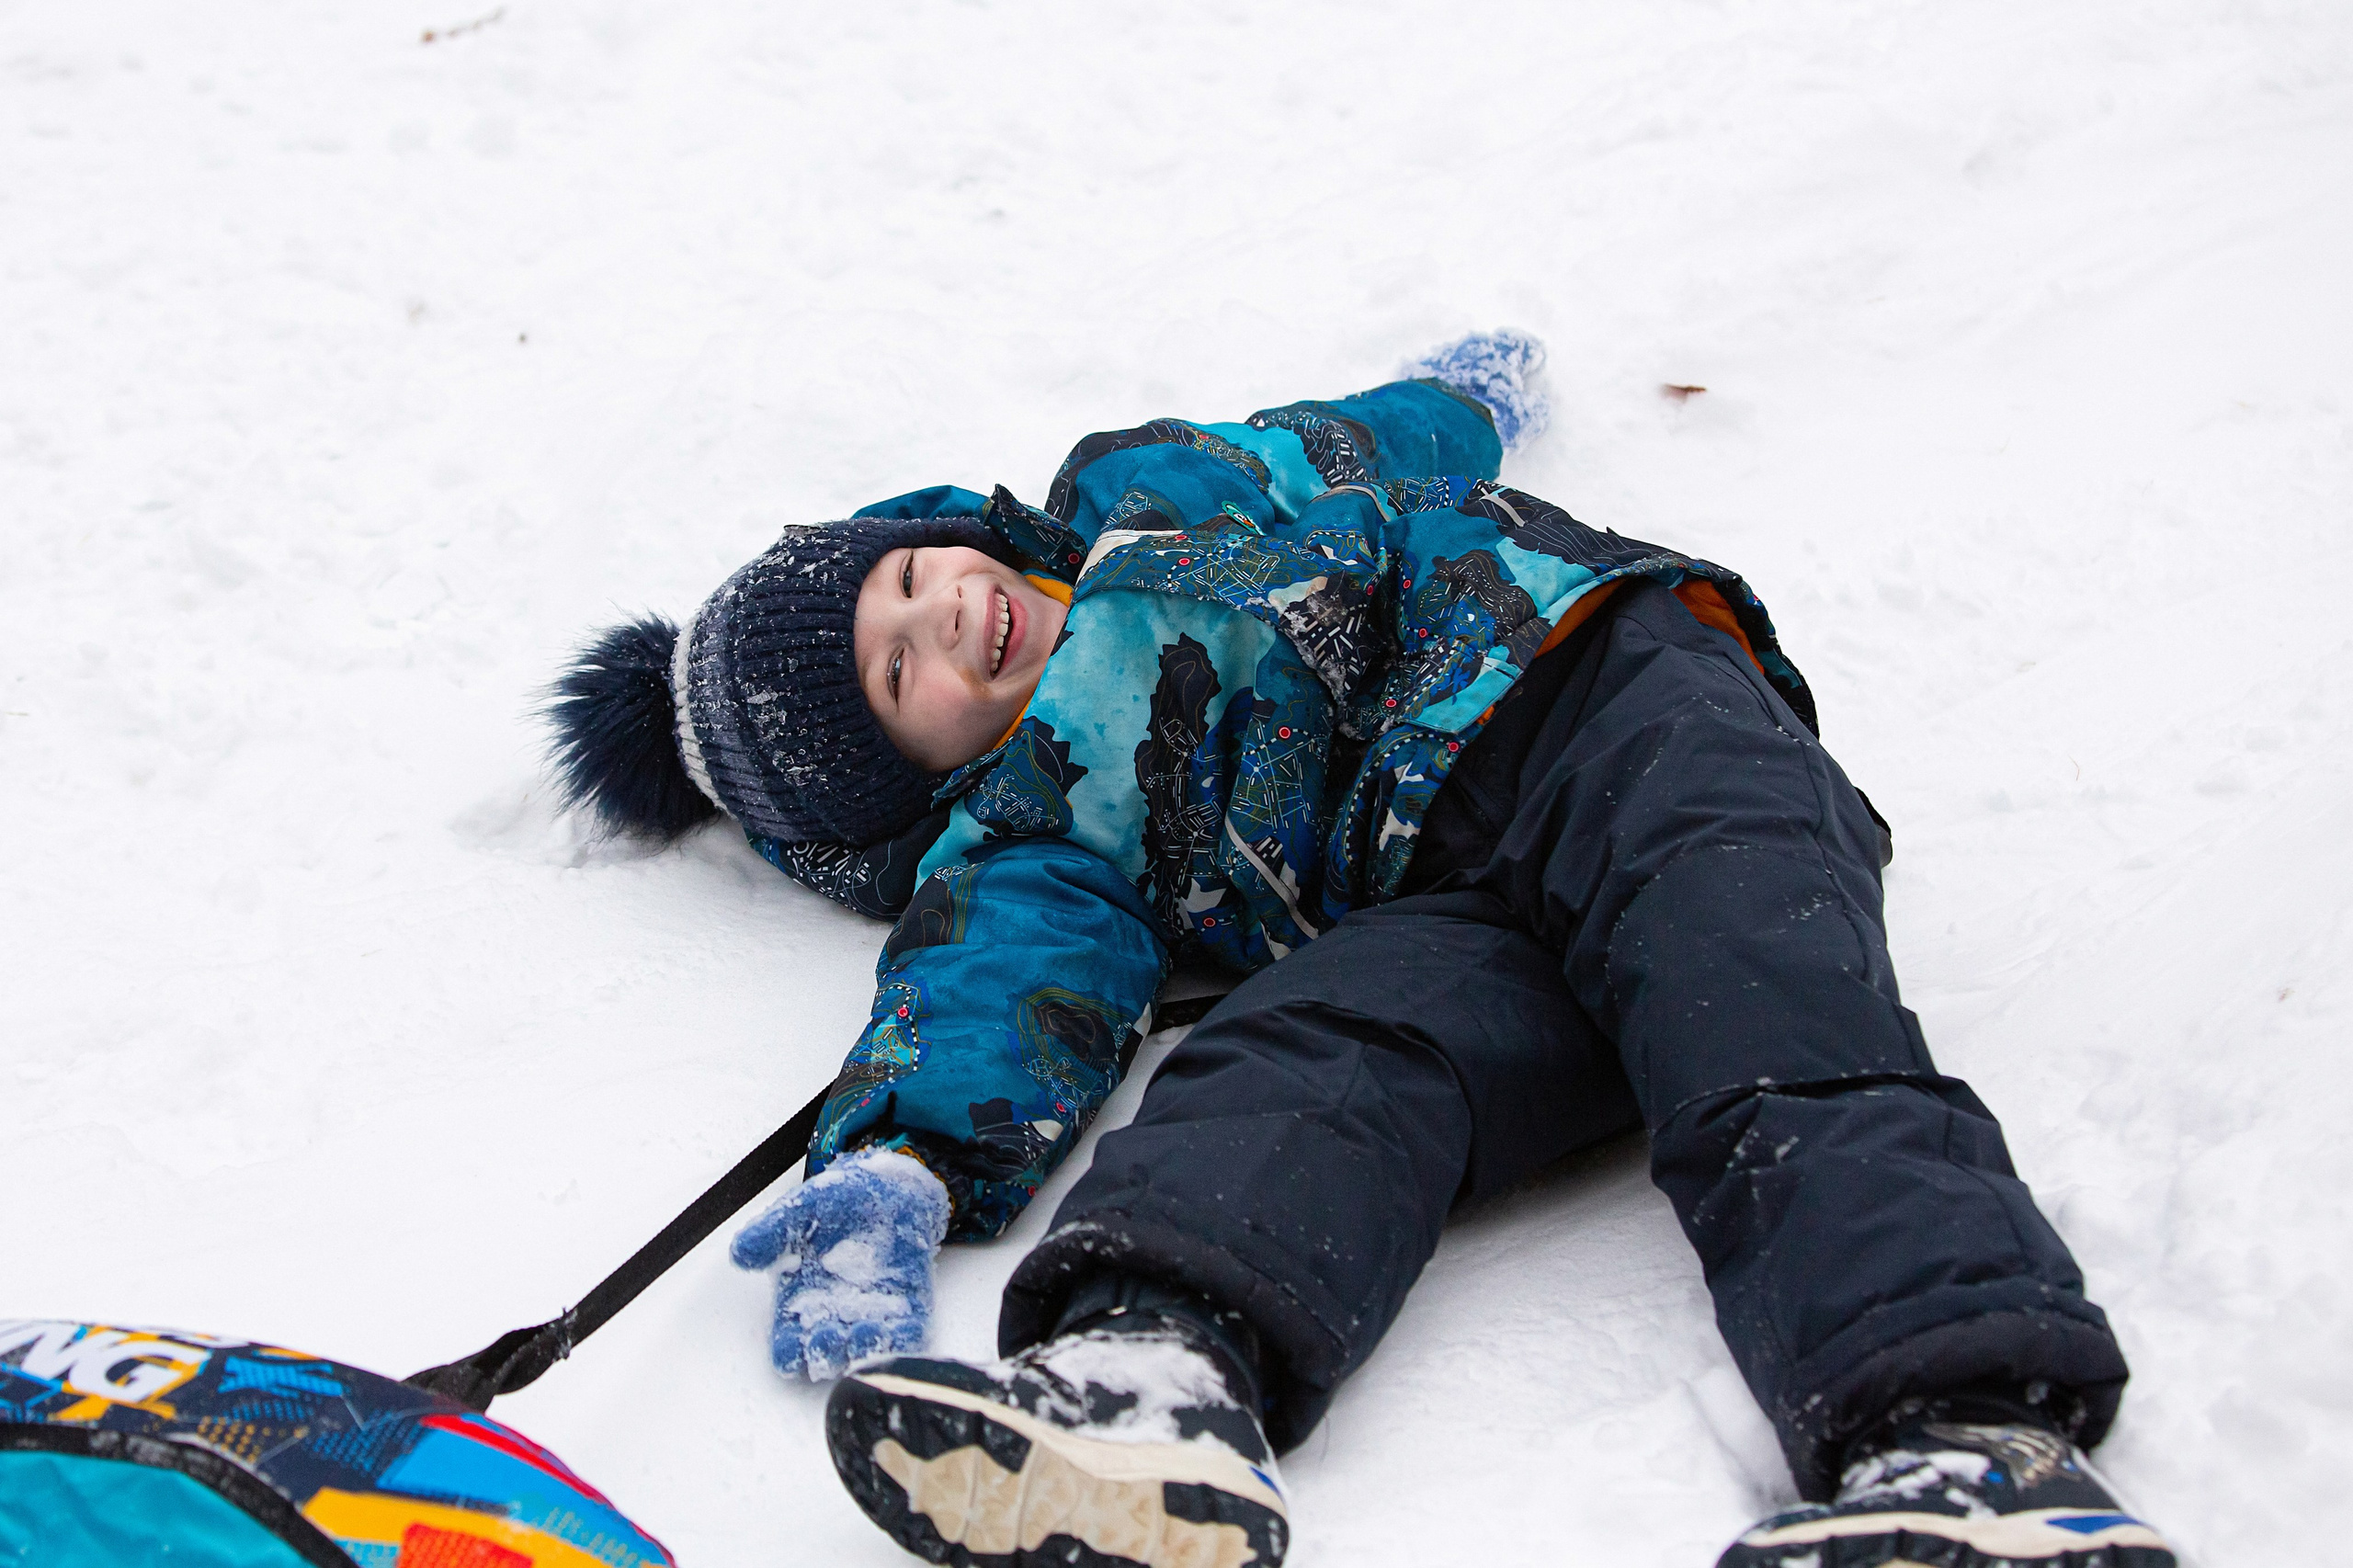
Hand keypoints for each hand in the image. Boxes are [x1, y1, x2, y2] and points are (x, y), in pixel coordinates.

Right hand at [730, 1146, 950, 1379]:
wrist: (886, 1188)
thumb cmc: (835, 1204)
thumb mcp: (798, 1212)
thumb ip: (769, 1232)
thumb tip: (740, 1253)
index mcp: (800, 1306)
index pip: (788, 1348)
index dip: (789, 1354)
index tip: (791, 1348)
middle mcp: (835, 1318)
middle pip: (826, 1357)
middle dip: (826, 1355)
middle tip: (827, 1339)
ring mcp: (872, 1316)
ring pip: (866, 1351)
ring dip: (866, 1350)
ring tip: (863, 1333)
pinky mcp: (908, 1309)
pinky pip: (907, 1334)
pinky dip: (904, 1339)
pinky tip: (899, 1333)